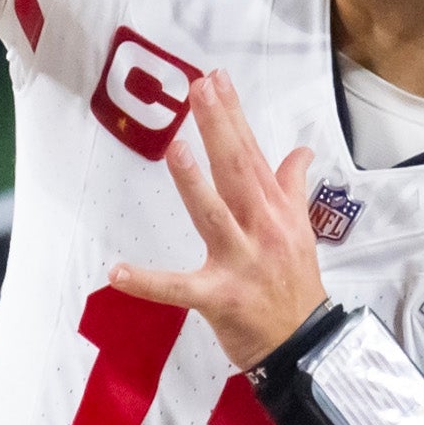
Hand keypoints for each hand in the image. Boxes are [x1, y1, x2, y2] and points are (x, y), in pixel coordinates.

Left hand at [105, 73, 330, 364]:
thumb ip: (292, 188)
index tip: (216, 79)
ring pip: (213, 216)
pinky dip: (147, 283)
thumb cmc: (295, 284)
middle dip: (218, 129)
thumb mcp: (300, 231)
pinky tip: (117, 272)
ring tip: (175, 148)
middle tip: (199, 89)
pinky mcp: (218, 298)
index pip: (251, 154)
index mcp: (275, 211)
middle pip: (236, 171)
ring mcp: (240, 263)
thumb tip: (301, 150)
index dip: (233, 117)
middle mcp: (261, 229)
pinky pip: (177, 289)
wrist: (306, 344)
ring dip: (194, 183)